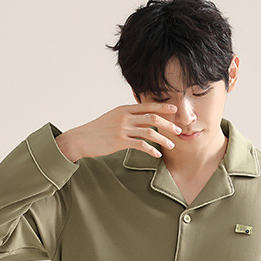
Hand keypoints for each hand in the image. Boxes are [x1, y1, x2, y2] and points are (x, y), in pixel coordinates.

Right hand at [54, 103, 183, 161]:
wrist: (82, 138)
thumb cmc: (98, 131)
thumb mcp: (113, 118)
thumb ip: (128, 118)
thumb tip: (142, 121)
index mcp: (124, 109)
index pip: (147, 105)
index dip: (162, 106)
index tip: (174, 109)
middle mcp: (125, 116)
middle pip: (152, 117)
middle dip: (168, 123)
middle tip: (178, 130)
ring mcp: (122, 128)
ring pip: (149, 131)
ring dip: (163, 139)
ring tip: (171, 145)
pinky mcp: (120, 141)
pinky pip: (140, 145)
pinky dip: (151, 150)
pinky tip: (157, 154)